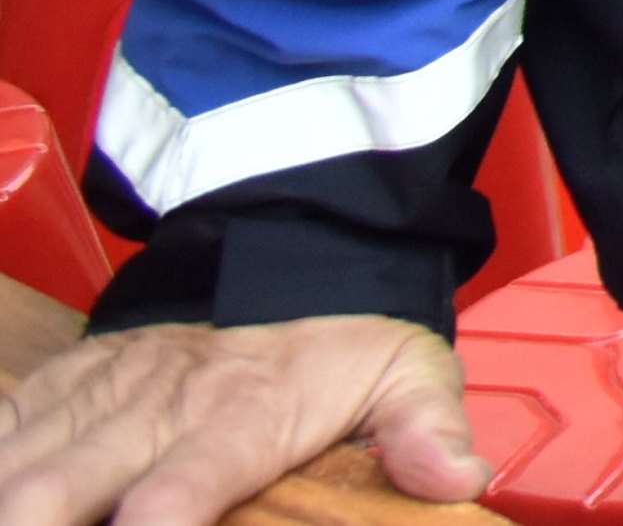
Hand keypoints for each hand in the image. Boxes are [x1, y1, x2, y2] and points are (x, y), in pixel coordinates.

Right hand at [0, 310, 481, 523]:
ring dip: (10, 502)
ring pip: (14, 462)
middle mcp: (154, 407)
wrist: (293, 244)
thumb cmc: (341, 336)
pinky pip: (2, 420)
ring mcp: (99, 393)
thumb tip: (457, 481)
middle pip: (55, 489)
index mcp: (239, 416)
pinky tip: (5, 481)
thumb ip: (427, 428)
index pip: (179, 491)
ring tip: (26, 524)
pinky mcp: (63, 381)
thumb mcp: (407, 371)